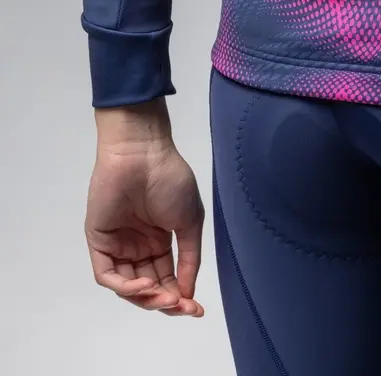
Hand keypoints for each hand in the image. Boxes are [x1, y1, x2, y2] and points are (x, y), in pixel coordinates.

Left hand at [85, 99, 204, 316]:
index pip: (168, 277)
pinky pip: (109, 274)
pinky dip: (125, 286)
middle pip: (149, 286)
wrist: (143, 155)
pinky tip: (145, 284)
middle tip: (182, 307)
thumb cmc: (170, 181)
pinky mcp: (99, 242)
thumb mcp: (190, 222)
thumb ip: (189, 257)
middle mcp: (139, 246)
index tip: (197, 309)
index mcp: (161, 240)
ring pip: (128, 286)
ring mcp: (118, 245)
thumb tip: (189, 292)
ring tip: (166, 297)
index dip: (181, 296)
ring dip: (147, 297)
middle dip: (166, 301)